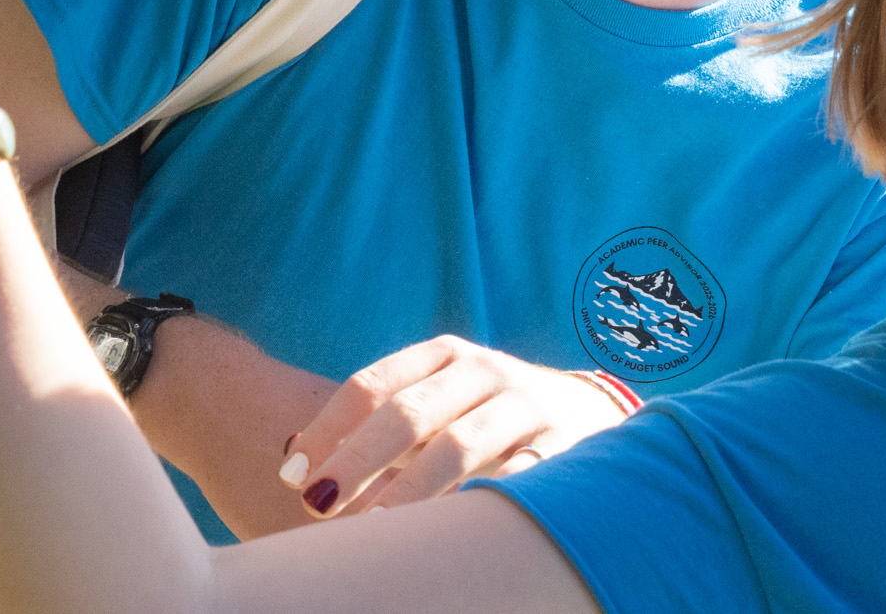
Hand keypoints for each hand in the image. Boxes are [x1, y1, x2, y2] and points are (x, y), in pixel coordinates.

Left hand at [277, 336, 635, 519]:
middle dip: (358, 459)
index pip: (373, 385)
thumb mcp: (442, 403)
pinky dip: (477, 500)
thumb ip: (381, 425)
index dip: (329, 428)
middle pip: (409, 413)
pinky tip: (445, 528)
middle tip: (317, 502)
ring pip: (459, 446)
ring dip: (410, 490)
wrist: (592, 413)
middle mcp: (484, 372)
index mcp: (445, 356)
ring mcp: (527, 406)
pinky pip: (516, 478)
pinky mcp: (565, 447)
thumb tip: (296, 457)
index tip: (293, 472)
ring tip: (371, 527)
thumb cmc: (489, 416)